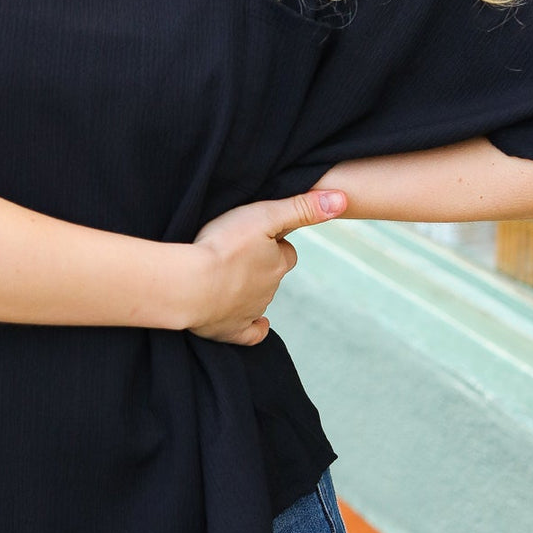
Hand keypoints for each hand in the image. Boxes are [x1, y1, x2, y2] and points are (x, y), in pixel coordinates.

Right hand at [188, 189, 345, 345]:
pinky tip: (256, 323)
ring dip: (249, 288)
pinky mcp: (230, 330)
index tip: (260, 237)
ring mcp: (250, 311)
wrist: (190, 285)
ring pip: (260, 299)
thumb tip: (342, 199)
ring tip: (229, 276)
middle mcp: (269, 289)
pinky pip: (250, 333)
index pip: (287, 253)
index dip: (276, 244)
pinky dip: (255, 328)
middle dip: (261, 265)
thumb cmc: (223, 246)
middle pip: (272, 275)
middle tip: (239, 253)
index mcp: (277, 264)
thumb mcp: (264, 215)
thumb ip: (302, 207)